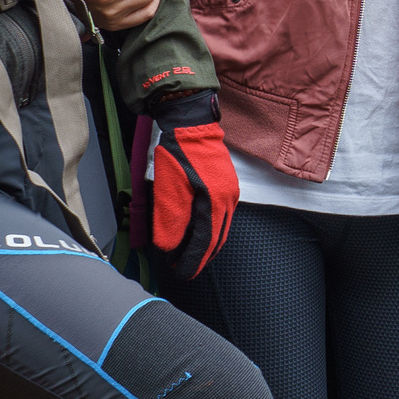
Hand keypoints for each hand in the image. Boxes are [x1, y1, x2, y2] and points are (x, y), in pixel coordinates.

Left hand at [144, 92, 236, 278]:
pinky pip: (221, 216)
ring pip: (220, 228)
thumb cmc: (177, 155)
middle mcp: (227, 201)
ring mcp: (230, 192)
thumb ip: (170, 221)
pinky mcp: (227, 185)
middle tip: (185, 269)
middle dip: (201, 257)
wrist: (191, 125)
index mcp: (214, 203)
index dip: (193, 261)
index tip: (181, 274)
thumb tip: (170, 248)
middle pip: (217, 239)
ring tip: (190, 255)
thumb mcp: (168, 190)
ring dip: (206, 244)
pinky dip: (210, 229)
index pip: (205, 242)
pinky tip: (199, 232)